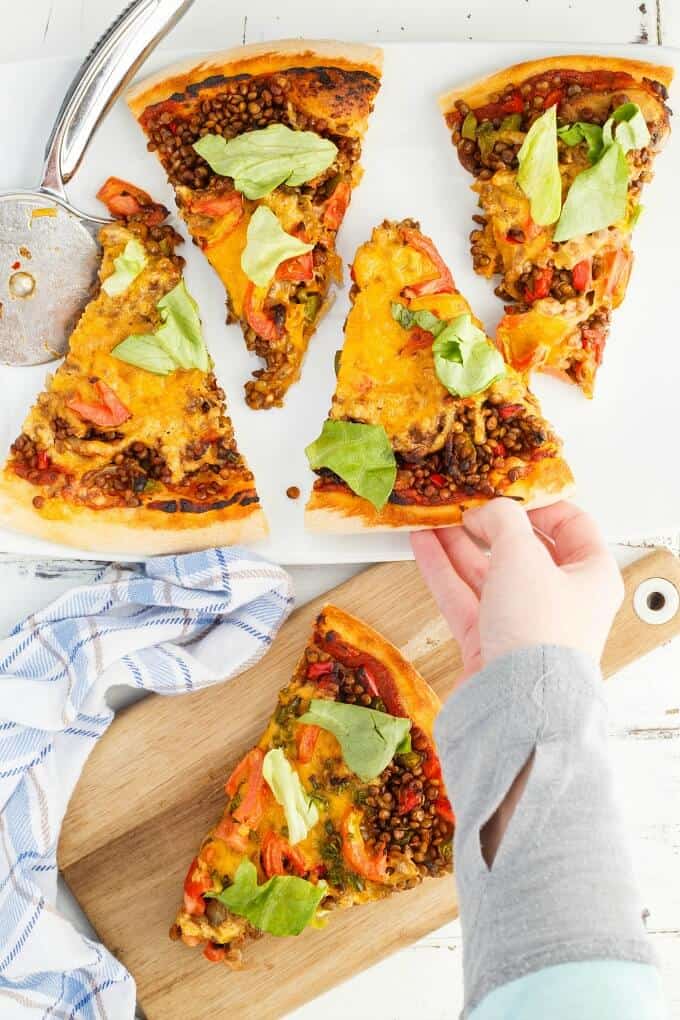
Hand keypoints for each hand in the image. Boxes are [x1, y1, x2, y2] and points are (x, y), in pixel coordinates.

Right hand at [411, 499, 622, 680]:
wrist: (517, 707)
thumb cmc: (539, 634)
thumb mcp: (523, 555)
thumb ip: (503, 521)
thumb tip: (488, 509)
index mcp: (590, 576)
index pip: (571, 526)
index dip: (538, 505)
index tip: (506, 491)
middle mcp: (560, 600)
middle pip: (522, 550)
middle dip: (489, 525)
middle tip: (463, 505)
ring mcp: (523, 623)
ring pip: (488, 573)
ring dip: (459, 545)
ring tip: (433, 519)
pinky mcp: (490, 643)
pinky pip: (464, 597)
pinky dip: (443, 571)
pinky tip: (423, 546)